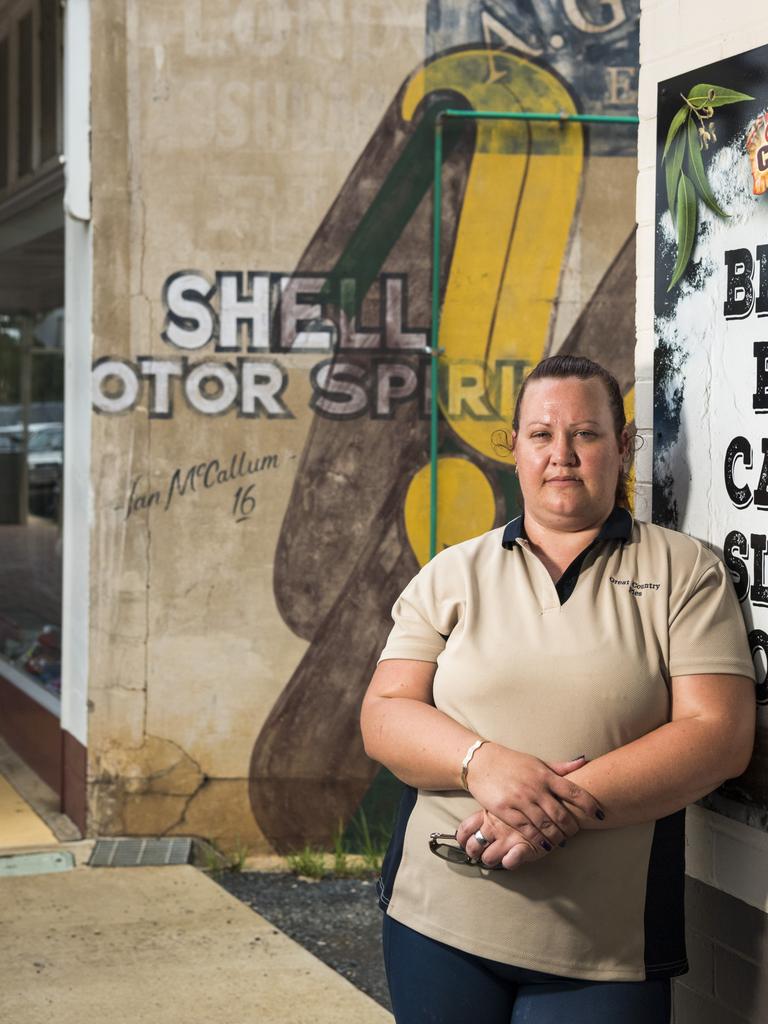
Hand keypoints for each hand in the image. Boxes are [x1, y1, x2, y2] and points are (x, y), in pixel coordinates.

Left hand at [457, 809, 543, 869]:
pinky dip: (508, 863)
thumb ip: (488, 811)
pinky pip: (510, 861)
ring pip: (488, 858)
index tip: (464, 843)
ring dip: (491, 860)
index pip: (465, 829)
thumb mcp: (502, 801)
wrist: (552, 803)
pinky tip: (510, 859)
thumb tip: (473, 823)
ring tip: (498, 856)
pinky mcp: (524, 846)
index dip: (462, 839)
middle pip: (473, 846)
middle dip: (475, 853)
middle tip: (481, 852)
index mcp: (487, 813)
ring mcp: (508, 837)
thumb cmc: (524, 804)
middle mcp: (495, 826)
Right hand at [465, 750, 602, 850]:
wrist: (480, 763)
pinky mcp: (506, 811)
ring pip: (546, 825)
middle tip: (575, 832)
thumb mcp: (537, 762)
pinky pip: (527, 830)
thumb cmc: (511, 762)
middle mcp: (535, 788)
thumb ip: (561, 767)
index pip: (573, 791)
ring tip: (562, 841)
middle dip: (572, 828)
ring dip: (557, 837)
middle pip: (562, 814)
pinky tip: (545, 844)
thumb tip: (585, 761)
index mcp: (545, 775)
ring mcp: (520, 800)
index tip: (600, 815)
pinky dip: (538, 840)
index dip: (590, 805)